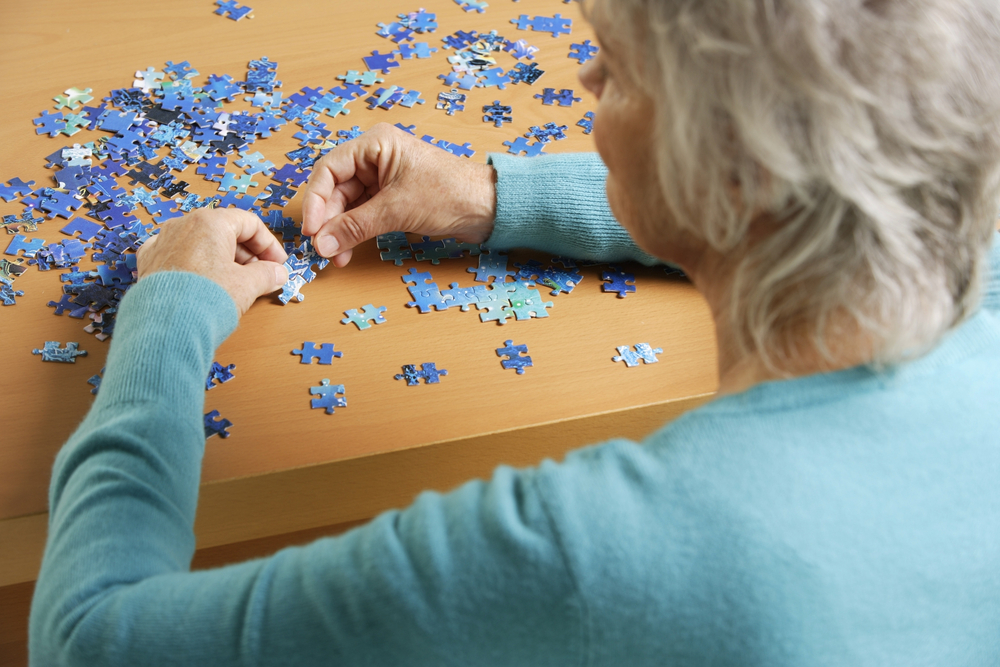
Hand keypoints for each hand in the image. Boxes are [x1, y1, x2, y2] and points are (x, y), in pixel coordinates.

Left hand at [136, 207, 288, 316]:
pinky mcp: (150, 261)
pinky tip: (203, 282)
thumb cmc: (205, 299)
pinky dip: (195, 266)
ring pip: (201, 243)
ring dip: (223, 260)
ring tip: (235, 284)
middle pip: (225, 231)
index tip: (278, 263)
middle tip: (261, 275)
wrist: (164, 326)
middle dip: (247, 254)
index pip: (250, 224)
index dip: (269, 245)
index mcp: (210, 222)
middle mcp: (183, 225)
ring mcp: (163, 242)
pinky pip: (179, 256)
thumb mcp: (247, 286)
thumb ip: (267, 275)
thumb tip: (277, 273)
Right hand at [301, 122, 497, 266]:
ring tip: (337, 257)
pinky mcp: (394, 199)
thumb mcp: (397, 210)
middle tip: (323, 250)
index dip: (316, 201)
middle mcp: (376, 158)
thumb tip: (322, 244)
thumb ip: (356, 227)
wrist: (490, 208)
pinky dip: (356, 233)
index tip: (313, 230)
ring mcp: (385, 179)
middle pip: (337, 190)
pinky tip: (350, 250)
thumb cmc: (451, 194)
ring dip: (341, 231)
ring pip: (349, 205)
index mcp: (376, 144)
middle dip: (329, 221)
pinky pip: (365, 215)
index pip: (329, 170)